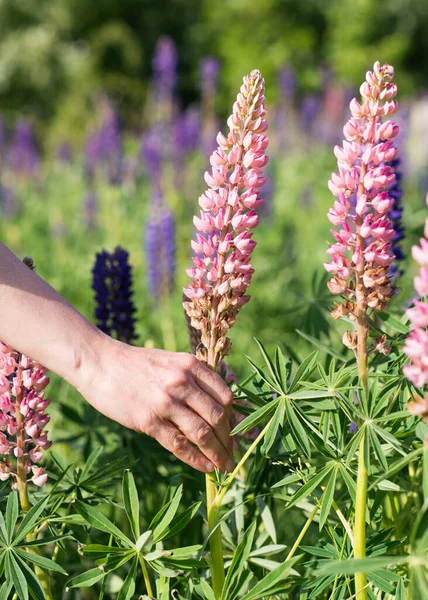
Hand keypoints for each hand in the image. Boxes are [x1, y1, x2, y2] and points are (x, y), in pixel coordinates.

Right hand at [76, 335, 233, 472]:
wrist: (99, 363)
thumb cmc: (135, 364)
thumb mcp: (170, 361)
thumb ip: (193, 379)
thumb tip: (216, 407)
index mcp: (191, 365)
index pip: (225, 396)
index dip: (234, 418)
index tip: (237, 433)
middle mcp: (182, 382)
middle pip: (218, 417)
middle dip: (229, 440)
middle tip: (232, 454)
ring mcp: (166, 402)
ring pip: (202, 433)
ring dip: (217, 453)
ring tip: (223, 466)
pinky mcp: (148, 420)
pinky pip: (179, 444)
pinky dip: (196, 459)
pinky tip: (205, 467)